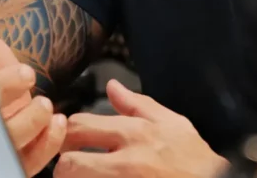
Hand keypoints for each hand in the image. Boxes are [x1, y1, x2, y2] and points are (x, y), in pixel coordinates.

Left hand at [56, 79, 228, 177]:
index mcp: (135, 133)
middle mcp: (126, 162)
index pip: (80, 127)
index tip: (69, 144)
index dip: (66, 136)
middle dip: (62, 168)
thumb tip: (113, 86)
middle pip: (68, 164)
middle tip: (69, 170)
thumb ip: (139, 104)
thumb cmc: (194, 159)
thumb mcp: (173, 124)